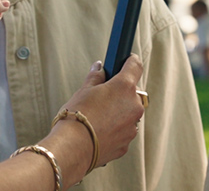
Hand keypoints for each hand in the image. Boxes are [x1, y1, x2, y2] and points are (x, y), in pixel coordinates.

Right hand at [52, 55, 145, 171]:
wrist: (73, 147)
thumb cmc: (76, 116)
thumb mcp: (84, 90)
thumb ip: (96, 77)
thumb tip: (99, 68)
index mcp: (124, 87)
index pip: (135, 66)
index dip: (130, 62)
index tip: (127, 61)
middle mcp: (133, 106)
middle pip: (132, 93)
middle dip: (120, 93)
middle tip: (103, 95)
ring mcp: (132, 127)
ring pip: (129, 114)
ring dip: (119, 112)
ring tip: (98, 116)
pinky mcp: (126, 143)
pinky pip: (123, 131)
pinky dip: (115, 129)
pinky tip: (99, 130)